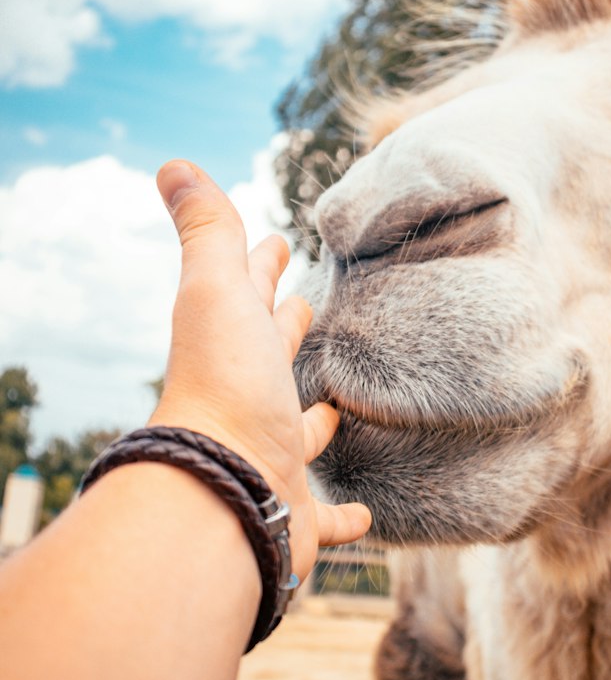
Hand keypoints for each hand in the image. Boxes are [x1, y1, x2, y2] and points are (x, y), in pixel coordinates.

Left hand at [150, 160, 369, 576]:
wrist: (224, 491)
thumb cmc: (225, 385)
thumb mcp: (216, 292)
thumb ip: (208, 231)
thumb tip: (172, 164)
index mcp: (233, 347)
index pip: (248, 294)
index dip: (261, 266)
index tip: (279, 241)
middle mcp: (249, 401)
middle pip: (271, 356)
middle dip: (289, 328)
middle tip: (312, 305)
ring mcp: (273, 457)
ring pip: (301, 433)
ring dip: (319, 418)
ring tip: (345, 400)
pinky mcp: (299, 512)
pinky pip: (329, 513)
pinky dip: (348, 514)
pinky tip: (368, 515)